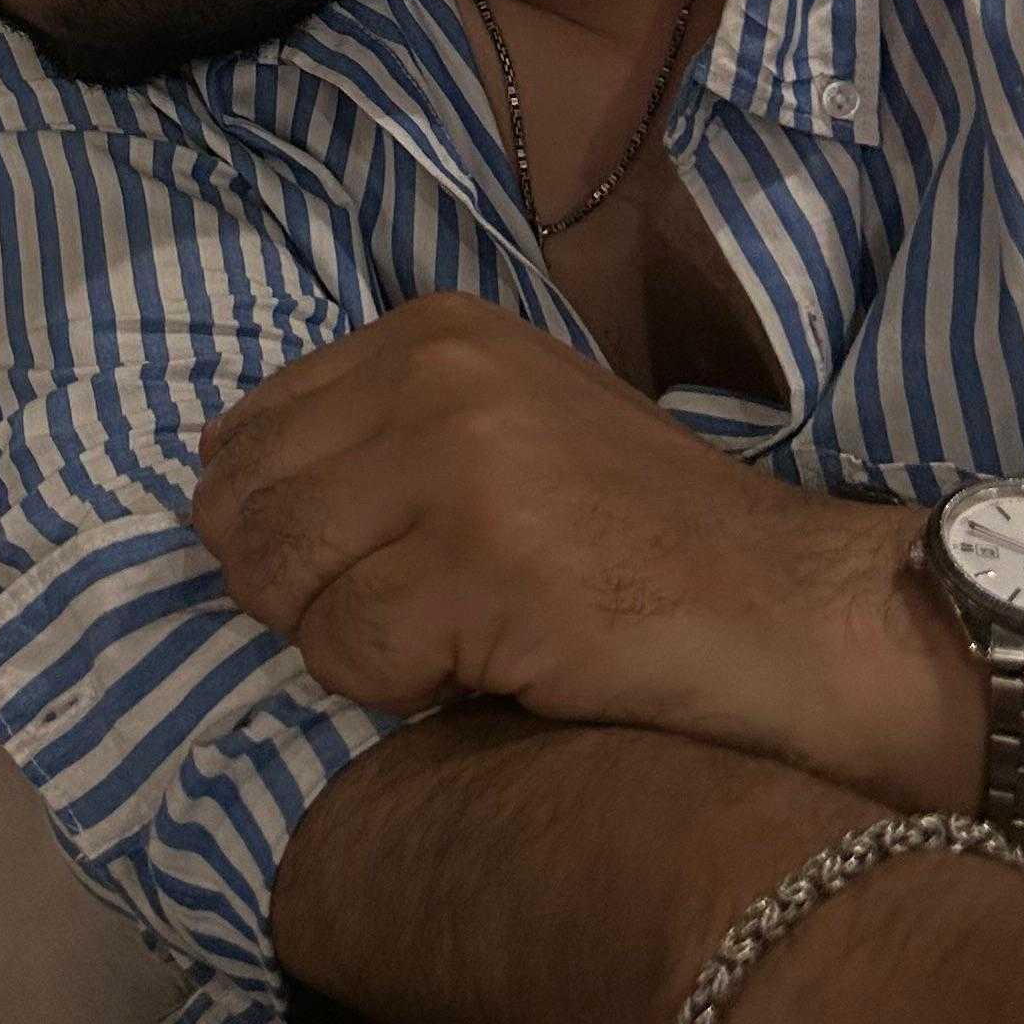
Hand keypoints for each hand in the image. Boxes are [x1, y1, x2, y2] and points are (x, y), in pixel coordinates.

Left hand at [190, 295, 974, 791]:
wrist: (801, 610)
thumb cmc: (648, 542)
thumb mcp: (505, 433)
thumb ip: (374, 439)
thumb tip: (222, 485)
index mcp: (429, 332)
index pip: (245, 433)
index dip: (268, 525)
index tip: (346, 570)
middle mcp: (432, 375)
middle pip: (245, 510)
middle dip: (291, 591)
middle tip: (388, 626)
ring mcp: (456, 466)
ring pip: (282, 584)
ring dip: (342, 642)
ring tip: (442, 643)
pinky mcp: (479, 568)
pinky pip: (346, 656)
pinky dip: (394, 691)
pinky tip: (481, 673)